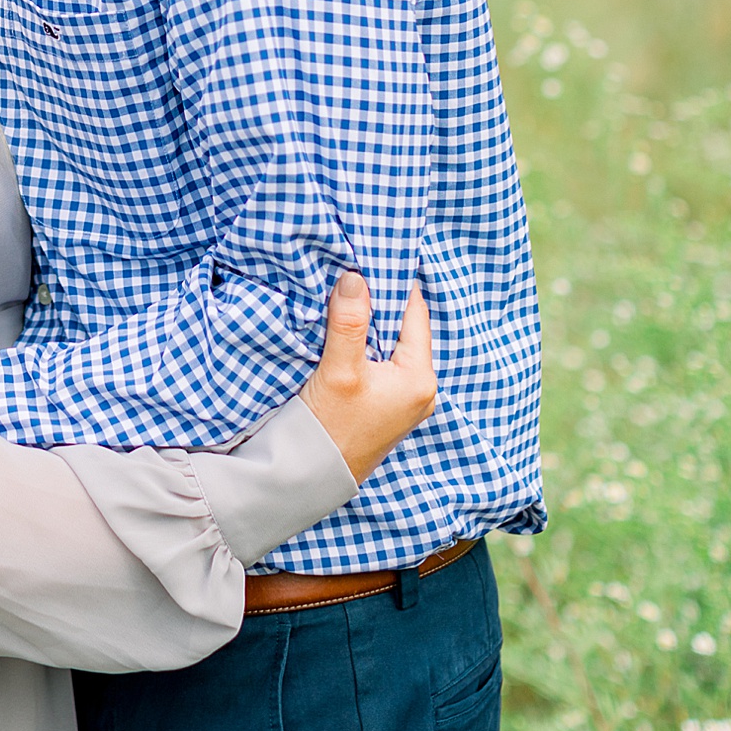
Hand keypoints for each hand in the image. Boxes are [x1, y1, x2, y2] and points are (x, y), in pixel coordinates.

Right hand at [299, 275, 435, 482]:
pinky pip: (380, 360)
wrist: (310, 476)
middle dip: (381, 300)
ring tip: (348, 292)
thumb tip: (357, 277)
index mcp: (420, 378)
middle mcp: (420, 389)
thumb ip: (350, 322)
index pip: (415, 314)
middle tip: (357, 266)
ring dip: (370, 321)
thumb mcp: (340, 370)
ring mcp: (402, 399)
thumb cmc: (331, 427)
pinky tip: (344, 328)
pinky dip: (364, 342)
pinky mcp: (383, 405)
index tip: (376, 253)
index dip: (395, 283)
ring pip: (389, 344)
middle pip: (404, 328)